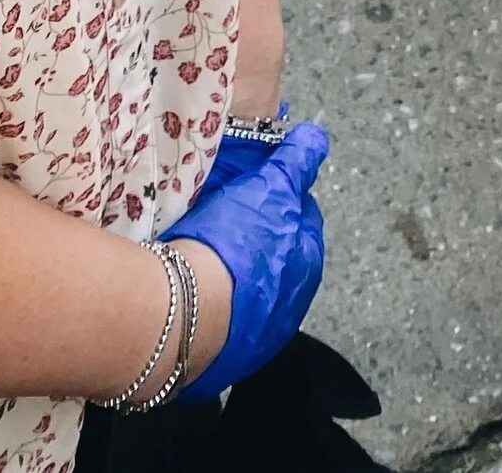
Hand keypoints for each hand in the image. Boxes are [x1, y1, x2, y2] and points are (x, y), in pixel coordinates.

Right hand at [170, 118, 329, 401]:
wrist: (185, 317)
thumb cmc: (233, 248)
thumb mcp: (269, 191)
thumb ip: (295, 164)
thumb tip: (316, 139)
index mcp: (307, 267)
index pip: (305, 222)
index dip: (285, 199)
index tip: (263, 186)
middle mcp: (288, 310)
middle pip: (277, 261)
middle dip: (260, 239)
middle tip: (229, 216)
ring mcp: (253, 342)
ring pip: (247, 294)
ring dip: (233, 275)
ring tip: (201, 253)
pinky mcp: (216, 364)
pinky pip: (215, 327)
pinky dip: (206, 308)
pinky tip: (185, 293)